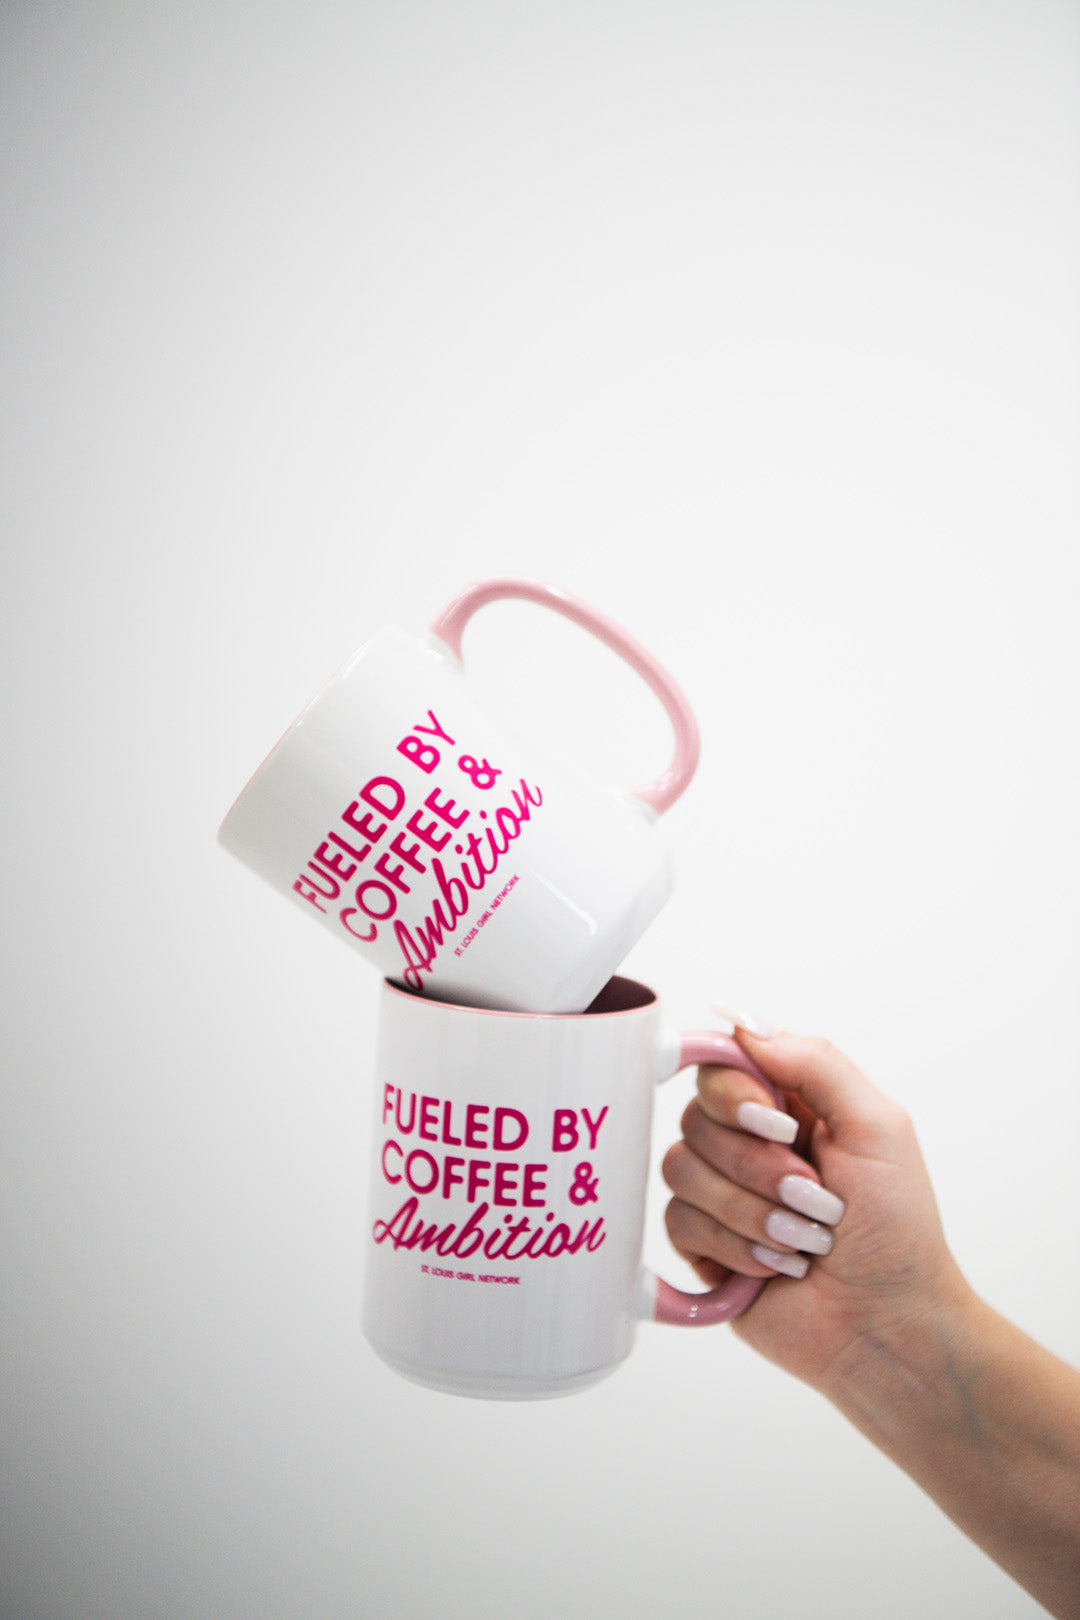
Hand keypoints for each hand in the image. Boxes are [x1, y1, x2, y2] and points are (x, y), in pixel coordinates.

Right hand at [662, 1020, 969, 1392]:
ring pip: (681, 1170)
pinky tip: (777, 1268)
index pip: (720, 1064)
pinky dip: (736, 1247)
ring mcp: (722, 1193)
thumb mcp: (879, 1129)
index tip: (778, 1124)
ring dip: (753, 1212)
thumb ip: (816, 1064)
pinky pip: (679, 1223)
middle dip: (759, 1167)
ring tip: (805, 1242)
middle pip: (695, 1117)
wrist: (889, 1327)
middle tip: (816, 1198)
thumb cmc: (899, 1231)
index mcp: (787, 1104)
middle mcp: (747, 1142)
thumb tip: (743, 1027)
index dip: (735, 1092)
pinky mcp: (704, 1245)